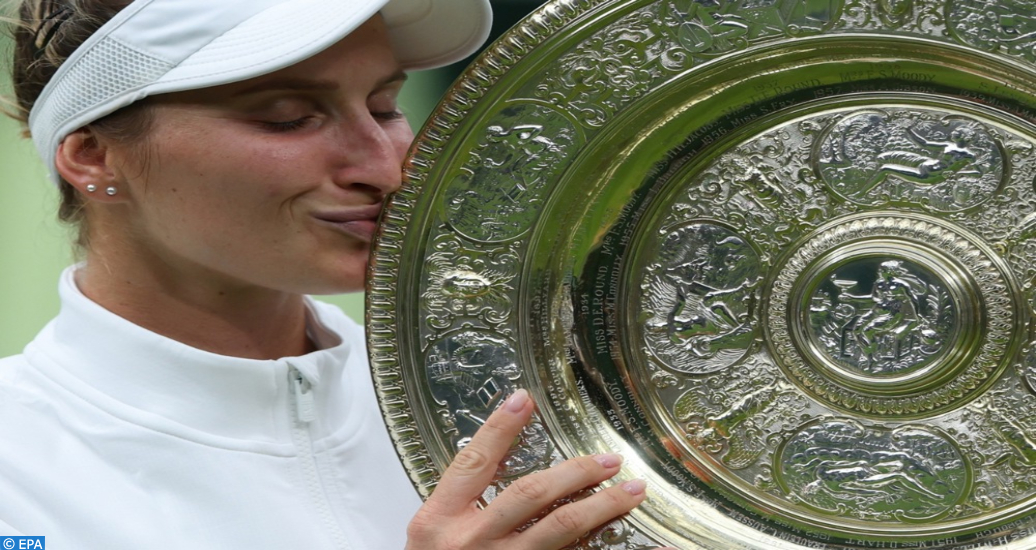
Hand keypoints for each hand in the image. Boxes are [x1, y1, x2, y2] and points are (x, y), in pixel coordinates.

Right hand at [405, 389, 675, 549]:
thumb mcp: (433, 535)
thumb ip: (463, 503)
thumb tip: (503, 457)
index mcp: (439, 521)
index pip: (474, 463)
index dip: (499, 429)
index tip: (525, 400)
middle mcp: (471, 542)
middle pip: (529, 494)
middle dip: (574, 472)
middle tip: (608, 459)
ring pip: (559, 529)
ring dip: (601, 506)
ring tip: (631, 491)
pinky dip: (601, 547)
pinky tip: (637, 542)